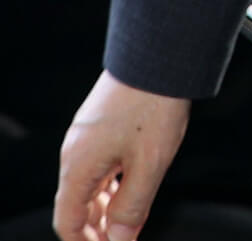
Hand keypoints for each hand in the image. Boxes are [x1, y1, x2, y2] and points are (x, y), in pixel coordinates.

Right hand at [53, 71, 190, 240]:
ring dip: (106, 206)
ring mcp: (87, 133)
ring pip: (89, 183)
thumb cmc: (153, 101)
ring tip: (128, 220)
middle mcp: (76, 150)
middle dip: (96, 228)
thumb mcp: (148, 164)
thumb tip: (119, 240)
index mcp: (78, 165)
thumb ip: (132, 208)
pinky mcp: (101, 121)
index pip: (68, 223)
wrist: (160, 53)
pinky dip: (112, 182)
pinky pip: (99, 163)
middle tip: (121, 239)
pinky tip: (131, 185)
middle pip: (76, 205)